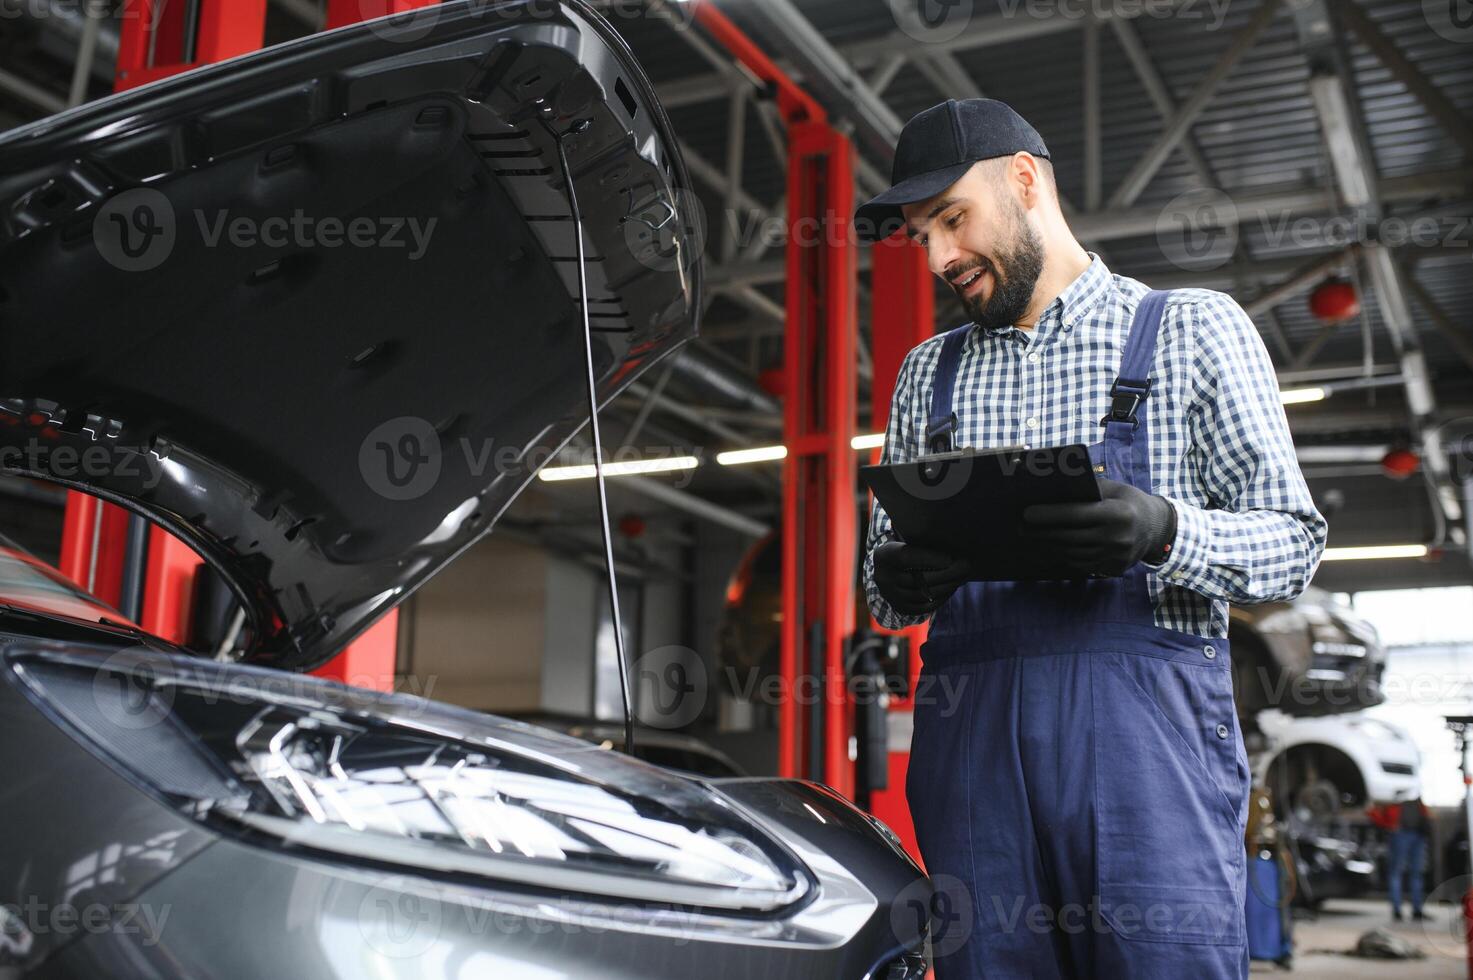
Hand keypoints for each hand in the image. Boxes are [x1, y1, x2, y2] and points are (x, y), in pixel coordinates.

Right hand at [873, 541, 971, 615]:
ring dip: (946, 587)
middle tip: (966, 567)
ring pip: (923, 595)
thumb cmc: (906, 546)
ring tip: (962, 577)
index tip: (950, 558)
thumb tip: (952, 542)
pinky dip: (940, 599)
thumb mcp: (907, 539)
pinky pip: (923, 607)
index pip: (906, 557)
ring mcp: (890, 596)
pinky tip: (951, 588)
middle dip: (946, 574)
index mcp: (883, 556)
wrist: (889, 568)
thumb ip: (923, 541)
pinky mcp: (900, 608)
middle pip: (918, 579)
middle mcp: (883, 578)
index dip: (929, 558)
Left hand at [1021, 478, 1175, 576]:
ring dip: (1048, 547)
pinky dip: (1062, 556)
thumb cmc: (1127, 501)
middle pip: (1069, 537)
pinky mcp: (1113, 569)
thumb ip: (1086, 491)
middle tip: (1019, 528)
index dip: (1049, 515)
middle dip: (1041, 533)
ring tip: (1029, 538)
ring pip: (1072, 554)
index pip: (1076, 515)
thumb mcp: (1112, 489)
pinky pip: (1081, 564)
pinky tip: (1048, 549)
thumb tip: (1049, 491)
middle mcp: (1118, 538)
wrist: (1157, 528)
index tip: (1026, 513)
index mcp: (1117, 514)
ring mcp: (1116, 557)